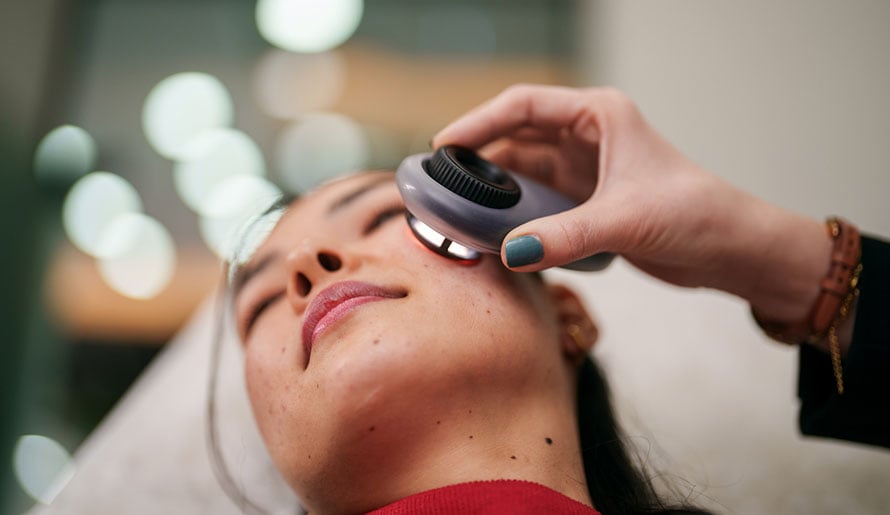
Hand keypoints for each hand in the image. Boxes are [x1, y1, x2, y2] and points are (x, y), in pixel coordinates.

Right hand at [433, 84, 831, 323]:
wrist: (731, 249)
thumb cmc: (695, 213)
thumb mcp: (625, 220)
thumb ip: (564, 236)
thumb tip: (509, 252)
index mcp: (599, 115)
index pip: (522, 106)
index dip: (478, 123)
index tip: (443, 148)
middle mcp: (586, 137)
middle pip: (515, 139)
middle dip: (477, 159)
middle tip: (439, 184)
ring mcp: (584, 171)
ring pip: (522, 173)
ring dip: (493, 190)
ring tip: (455, 210)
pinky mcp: (585, 203)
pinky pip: (535, 203)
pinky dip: (512, 215)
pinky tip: (490, 232)